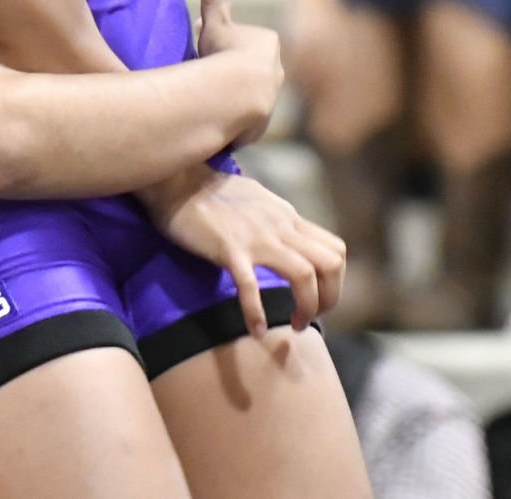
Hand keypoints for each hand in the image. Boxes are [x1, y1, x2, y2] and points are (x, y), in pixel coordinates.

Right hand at [140, 166, 345, 337]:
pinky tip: (254, 330)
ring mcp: (256, 237)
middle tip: (309, 316)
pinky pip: (251, 286)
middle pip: (330, 264)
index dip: (335, 281)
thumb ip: (275, 219)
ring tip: (292, 326)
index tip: (317, 298)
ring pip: (305, 275)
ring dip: (306, 308)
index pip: (335, 249)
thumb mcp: (256, 199)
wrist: (175, 180)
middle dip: (329, 298)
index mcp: (287, 216)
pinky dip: (256, 312)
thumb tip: (287, 236)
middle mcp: (279, 226)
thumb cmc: (209, 190)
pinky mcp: (229, 249)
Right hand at [195, 0, 282, 145]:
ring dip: (232, 93)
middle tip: (205, 70)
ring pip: (248, 92)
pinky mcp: (262, 123)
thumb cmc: (224, 54)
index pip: (245, 39)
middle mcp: (276, 70)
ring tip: (208, 96)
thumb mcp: (215, 22)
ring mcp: (271, 98)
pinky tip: (215, 115)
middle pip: (249, 66)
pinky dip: (232, 115)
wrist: (235, 97)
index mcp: (267, 42)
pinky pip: (244, 116)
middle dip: (231, 67)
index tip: (206, 45)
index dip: (224, 40)